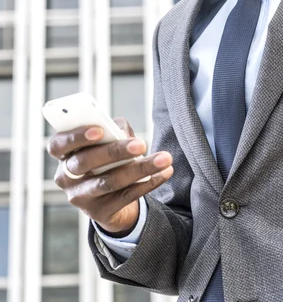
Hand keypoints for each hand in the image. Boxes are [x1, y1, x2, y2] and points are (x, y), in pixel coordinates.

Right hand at [47, 118, 173, 235]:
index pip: (58, 145)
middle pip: (86, 162)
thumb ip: (113, 130)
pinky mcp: (99, 213)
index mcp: (63, 154)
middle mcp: (66, 177)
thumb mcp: (107, 140)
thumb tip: (123, 132)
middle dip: (115, 151)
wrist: (110, 195)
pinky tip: (164, 173)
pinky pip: (126, 196)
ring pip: (109, 182)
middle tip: (140, 144)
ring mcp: (81, 197)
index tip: (99, 130)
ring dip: (140, 169)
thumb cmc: (106, 157)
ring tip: (163, 158)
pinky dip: (148, 183)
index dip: (76, 137)